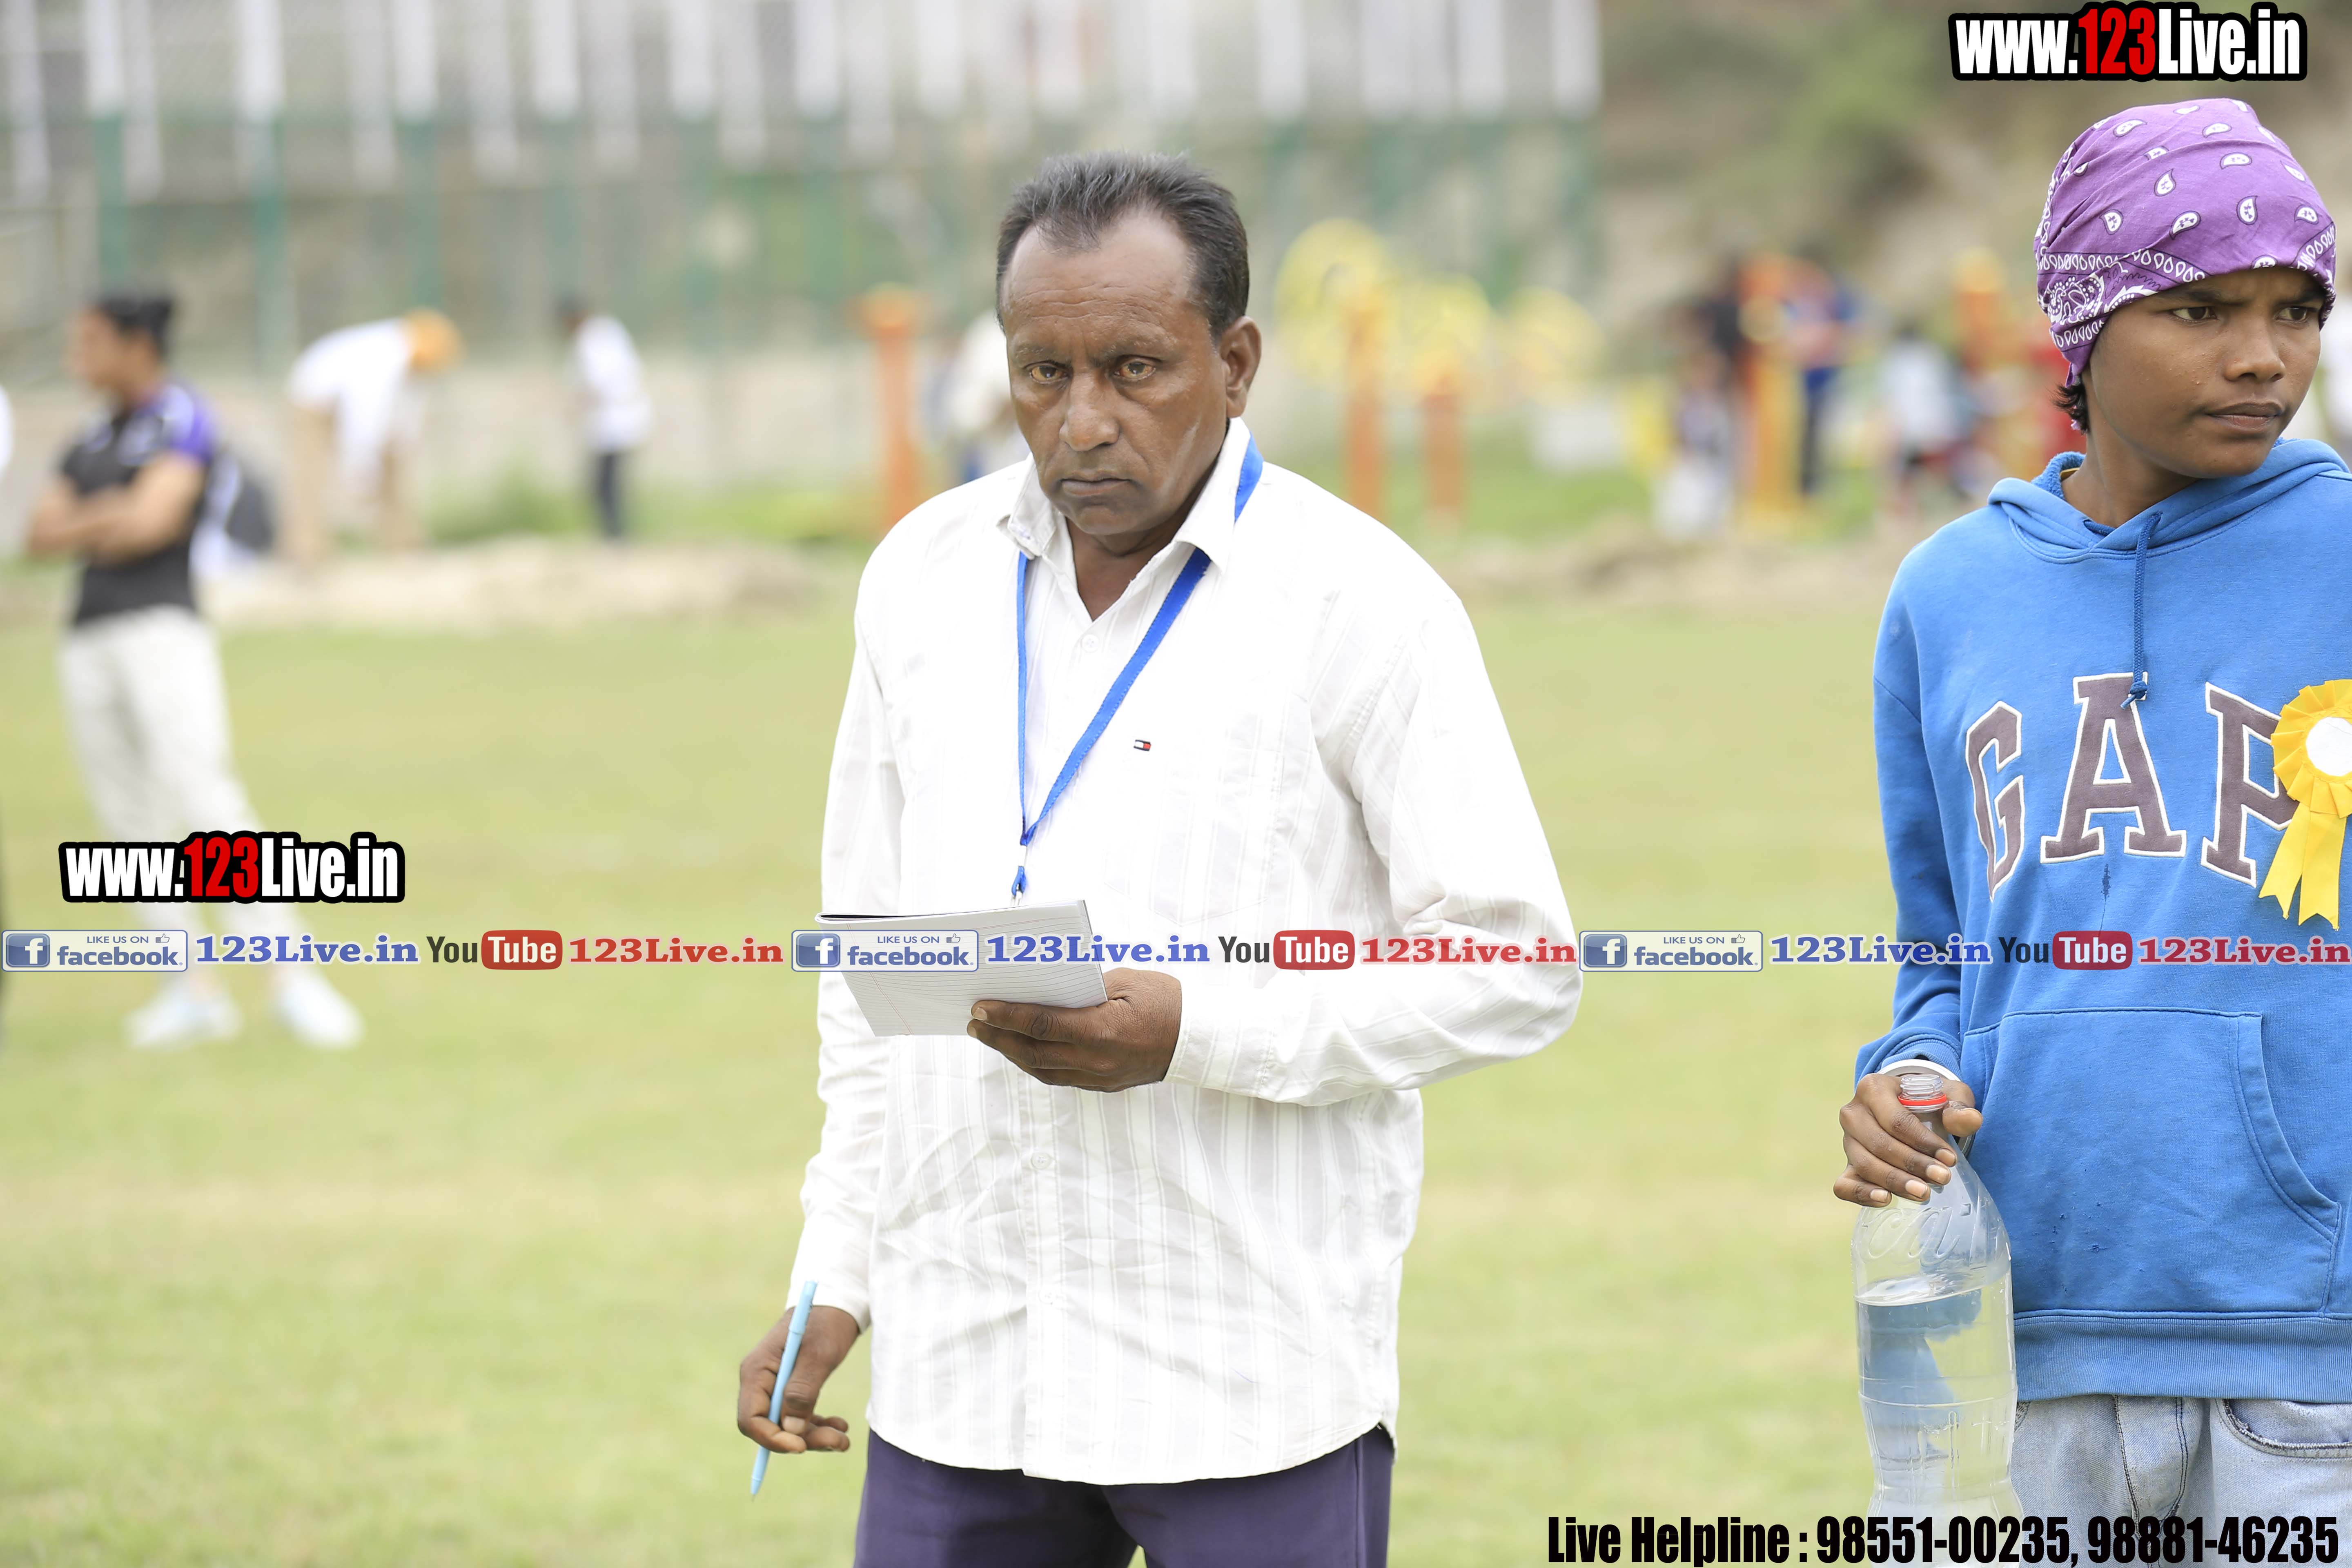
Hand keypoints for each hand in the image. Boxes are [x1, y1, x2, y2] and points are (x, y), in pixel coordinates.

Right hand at [736, 1304, 859, 1455]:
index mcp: (757, 1371)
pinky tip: (840, 1425)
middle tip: (837, 1442)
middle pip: (771, 1426)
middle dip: (803, 1439)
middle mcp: (761, 1382)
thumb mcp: (818, 1355)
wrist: (836, 1305)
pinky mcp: (791, 1389)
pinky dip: (818, 1425)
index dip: (772, 1438)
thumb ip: (802, 1391)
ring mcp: (775, 1386)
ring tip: (843, 1438)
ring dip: (815, 1436)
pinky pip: (799, 1417)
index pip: (751, 1418)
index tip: (801, 1446)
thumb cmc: (825, 1323)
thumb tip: (791, 1430)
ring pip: (787, 1426)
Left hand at [965, 967, 1181, 1090]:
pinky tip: (1023, 1049)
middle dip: (998, 1037)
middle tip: (974, 1023)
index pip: (1039, 1024)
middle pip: (1032, 1052)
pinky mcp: (1104, 1083)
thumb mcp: (1125, 980)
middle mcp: (1095, 1060)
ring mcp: (1099, 1077)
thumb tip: (1047, 990)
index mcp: (1100, 1031)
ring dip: (1012, 1053)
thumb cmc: (1166, 1001)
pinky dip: (1036, 1063)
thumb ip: (1084, 988)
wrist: (1199, 1040)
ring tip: (990, 1036)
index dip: (1005, 1016)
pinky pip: (1060, 1076)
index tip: (980, 1007)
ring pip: (1042, 1070)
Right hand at [1833, 1071, 1982, 1206]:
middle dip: (1913, 1164)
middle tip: (1942, 1178)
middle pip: (1879, 1144)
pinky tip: (1886, 1199)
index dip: (1923, 1143)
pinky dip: (1861, 1194)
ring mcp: (1847, 1140)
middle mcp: (1853, 1113)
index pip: (1896, 1121)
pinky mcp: (1847, 1164)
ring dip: (1895, 1181)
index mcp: (1872, 1088)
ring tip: (1923, 1193)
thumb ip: (1960, 1107)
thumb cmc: (1929, 1101)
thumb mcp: (1948, 1095)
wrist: (1909, 1109)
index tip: (1950, 1159)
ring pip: (1864, 1164)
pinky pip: (1844, 1184)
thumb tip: (1970, 1120)